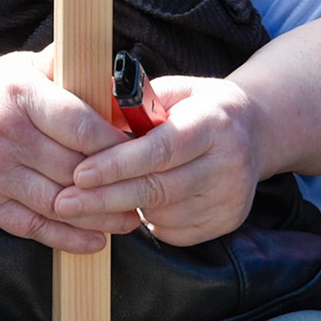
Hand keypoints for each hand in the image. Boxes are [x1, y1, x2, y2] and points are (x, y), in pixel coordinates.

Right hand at [0, 49, 131, 252]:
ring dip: (99, 216)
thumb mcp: (22, 67)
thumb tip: (113, 69)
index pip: (77, 122)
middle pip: (71, 167)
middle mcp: (2, 131)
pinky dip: (69, 238)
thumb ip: (64, 64)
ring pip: (57, 202)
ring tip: (131, 219)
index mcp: (19, 91)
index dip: (114, 143)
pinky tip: (97, 240)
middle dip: (113, 184)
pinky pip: (33, 227)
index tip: (141, 152)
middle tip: (146, 190)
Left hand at [58, 76, 261, 245]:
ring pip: (163, 214)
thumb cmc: (201, 106)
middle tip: (64, 202)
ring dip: (123, 208)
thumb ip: (136, 102)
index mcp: (213, 122)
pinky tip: (134, 203)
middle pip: (158, 188)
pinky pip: (174, 231)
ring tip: (95, 197)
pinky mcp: (227, 221)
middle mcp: (228, 163)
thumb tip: (87, 112)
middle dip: (106, 197)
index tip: (79, 173)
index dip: (117, 163)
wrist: (255, 131)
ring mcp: (230, 197)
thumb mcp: (174, 90)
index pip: (160, 149)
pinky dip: (148, 220)